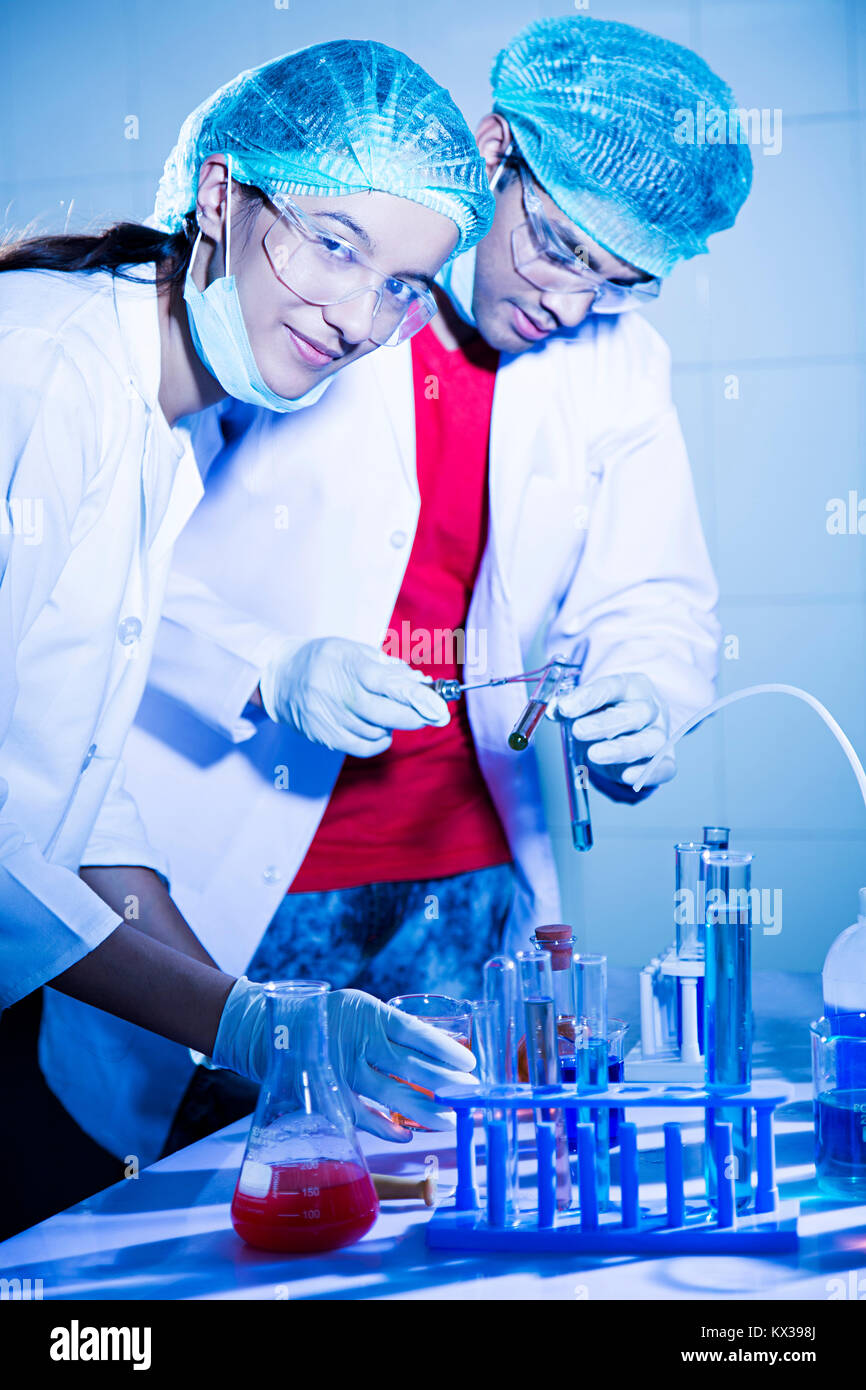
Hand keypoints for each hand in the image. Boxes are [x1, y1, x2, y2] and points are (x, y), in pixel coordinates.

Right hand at [211, 981, 476, 1142]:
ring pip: (390, 1095)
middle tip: (470, 1094)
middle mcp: (358, 1043)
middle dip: (444, 1082)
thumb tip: (434, 1048)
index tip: (469, 1062)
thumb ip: (389, 1028)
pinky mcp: (329, 1093)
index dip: (444, 1049)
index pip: (415, 1032)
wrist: (273, 1029)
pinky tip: (406, 1135)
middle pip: (409, 1067)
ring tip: (449, 1119)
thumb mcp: (360, 1009)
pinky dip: (385, 1128)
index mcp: (369, 1016)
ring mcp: (343, 1071)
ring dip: (423, 1110)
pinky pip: (361, 1115)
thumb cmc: (327, 1017)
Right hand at [259, 636, 448, 756]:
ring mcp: (328, 717)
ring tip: (389, 711)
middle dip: (414, 716)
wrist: (280, 677)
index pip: (385, 683)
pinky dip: (379, 741)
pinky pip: (362, 747)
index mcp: (346, 665)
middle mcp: (335, 692)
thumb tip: (421, 685)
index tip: (438, 705)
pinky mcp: (324, 736)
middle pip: (384, 713)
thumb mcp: (354, 650)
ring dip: (393, 725)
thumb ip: (389, 668)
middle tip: (430, 713)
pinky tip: (379, 729)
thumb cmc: (323, 660)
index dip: (415, 696)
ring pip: (375, 731)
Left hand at [549, 673, 673, 787]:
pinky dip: (648, 773)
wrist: (629, 730)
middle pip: (634, 714)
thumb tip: (555, 710)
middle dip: (604, 724)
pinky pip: (664, 768)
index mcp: (630, 686)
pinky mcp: (666, 760)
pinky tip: (626, 776)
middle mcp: (650, 708)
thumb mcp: (586, 705)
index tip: (565, 708)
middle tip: (578, 730)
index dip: (588, 697)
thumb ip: (570, 706)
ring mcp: (660, 734)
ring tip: (594, 755)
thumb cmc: (605, 713)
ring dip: (621, 749)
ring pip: (649, 741)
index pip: (611, 687)